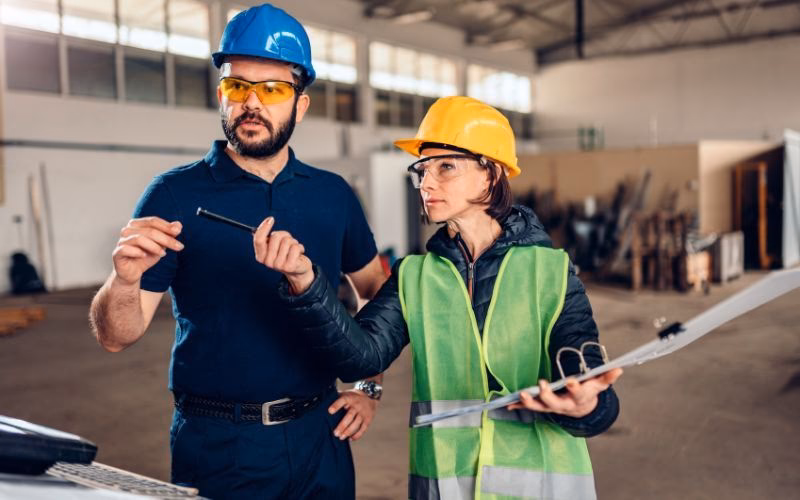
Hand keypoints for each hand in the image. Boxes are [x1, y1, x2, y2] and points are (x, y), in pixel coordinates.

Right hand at [112, 217, 183, 285]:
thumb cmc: (146, 256)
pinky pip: (126, 249)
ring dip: (154, 246)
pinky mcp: (116, 253)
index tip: (178, 232)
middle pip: (149, 230)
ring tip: (163, 254)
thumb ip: (169, 234)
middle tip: (178, 247)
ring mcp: (121, 241)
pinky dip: (137, 252)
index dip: (166, 226)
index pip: (153, 221)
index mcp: (137, 224)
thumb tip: (178, 224)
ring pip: (139, 238)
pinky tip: (145, 256)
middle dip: (166, 239)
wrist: (133, 273)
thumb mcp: (161, 245)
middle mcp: (127, 230)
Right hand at [253, 217, 312, 293]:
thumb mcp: (275, 245)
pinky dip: (299, 247)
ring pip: (287, 241)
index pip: (258, 239)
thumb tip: (263, 225)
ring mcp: (278, 265)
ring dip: (293, 242)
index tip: (271, 219)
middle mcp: (267, 262)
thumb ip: (268, 237)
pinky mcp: (289, 266)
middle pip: (275, 237)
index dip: (264, 227)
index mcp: (260, 256)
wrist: (298, 270)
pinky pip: (295, 247)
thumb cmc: (286, 253)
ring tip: (293, 249)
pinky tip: (299, 254)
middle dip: (284, 234)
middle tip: (288, 240)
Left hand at [328, 389, 377, 441]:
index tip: (329, 411)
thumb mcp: (345, 394)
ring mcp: (363, 413)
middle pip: (349, 416)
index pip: (342, 400)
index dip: (336, 405)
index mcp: (349, 398)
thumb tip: (321, 403)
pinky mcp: (367, 420)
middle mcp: (357, 405)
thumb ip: (335, 398)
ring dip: (348, 431)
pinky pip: (363, 429)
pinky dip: (357, 435)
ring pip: (356, 423)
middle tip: (335, 433)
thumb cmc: (352, 397)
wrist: (369, 396)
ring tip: (341, 437)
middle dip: (342, 426)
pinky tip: (350, 439)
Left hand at [507, 368, 622, 417]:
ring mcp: (551, 407)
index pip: (578, 393)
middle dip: (548, 394)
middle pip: (555, 402)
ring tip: (522, 394)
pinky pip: (529, 407)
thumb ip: (606, 377)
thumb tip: (618, 369)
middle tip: (542, 384)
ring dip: (530, 401)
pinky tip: (508, 404)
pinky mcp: (542, 407)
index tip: (571, 381)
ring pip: (540, 407)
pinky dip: (518, 406)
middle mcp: (564, 405)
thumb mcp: (598, 385)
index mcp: (578, 398)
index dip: (575, 387)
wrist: (581, 410)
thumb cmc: (588, 392)